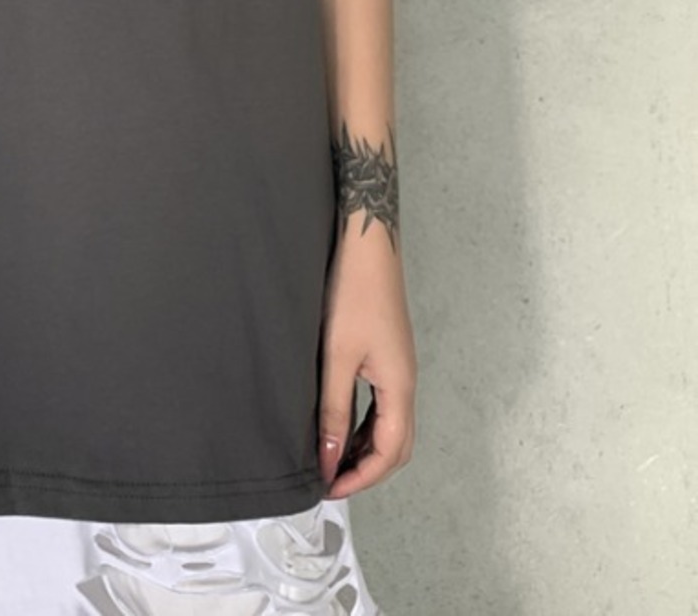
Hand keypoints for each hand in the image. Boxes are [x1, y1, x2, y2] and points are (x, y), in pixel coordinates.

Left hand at [317, 225, 416, 497]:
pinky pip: (381, 404)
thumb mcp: (336, 357)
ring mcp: (398, 368)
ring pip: (389, 425)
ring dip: (363, 447)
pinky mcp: (387, 355)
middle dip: (366, 469)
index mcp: (399, 386)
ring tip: (329, 457)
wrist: (366, 245)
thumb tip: (328, 456)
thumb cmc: (353, 292)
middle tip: (330, 480)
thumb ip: (332, 409)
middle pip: (396, 445)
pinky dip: (362, 423)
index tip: (330, 488)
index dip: (361, 477)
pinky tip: (338, 422)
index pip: (390, 452)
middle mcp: (405, 381)